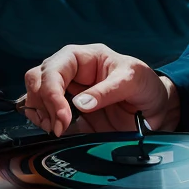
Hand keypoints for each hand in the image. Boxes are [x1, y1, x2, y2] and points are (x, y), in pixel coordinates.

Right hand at [24, 44, 180, 136]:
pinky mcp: (68, 112)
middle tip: (59, 126)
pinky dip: (44, 124)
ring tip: (58, 129)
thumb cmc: (145, 85)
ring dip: (39, 115)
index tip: (63, 117)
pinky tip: (59, 131)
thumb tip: (79, 103)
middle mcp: (71, 72)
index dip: (52, 92)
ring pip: (34, 96)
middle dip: (42, 103)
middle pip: (37, 79)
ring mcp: (67, 92)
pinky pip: (43, 114)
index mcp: (85, 57)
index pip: (54, 68)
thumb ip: (107, 91)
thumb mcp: (132, 81)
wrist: (154, 108)